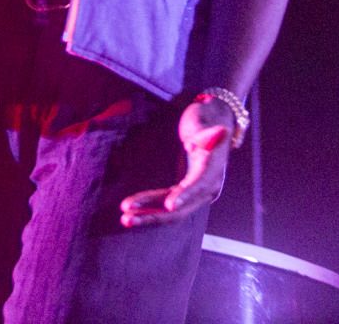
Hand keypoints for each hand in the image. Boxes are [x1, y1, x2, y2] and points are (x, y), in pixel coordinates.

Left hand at [118, 97, 232, 227]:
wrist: (211, 122)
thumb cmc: (204, 119)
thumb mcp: (203, 122)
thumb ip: (207, 132)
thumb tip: (208, 137)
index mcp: (213, 169)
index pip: (199, 185)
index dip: (185, 195)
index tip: (169, 205)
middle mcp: (207, 186)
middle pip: (182, 207)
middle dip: (155, 214)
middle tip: (127, 217)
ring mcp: (195, 192)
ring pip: (172, 211)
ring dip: (148, 215)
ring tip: (124, 219)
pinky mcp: (185, 191)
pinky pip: (167, 202)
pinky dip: (151, 207)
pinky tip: (133, 211)